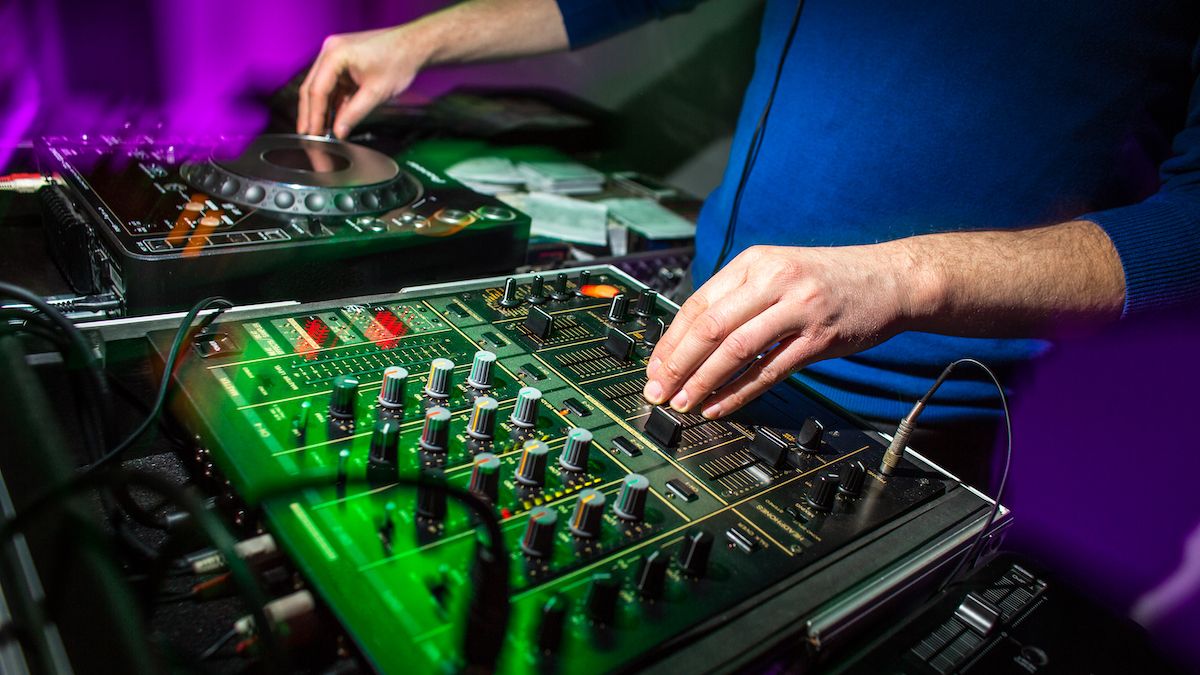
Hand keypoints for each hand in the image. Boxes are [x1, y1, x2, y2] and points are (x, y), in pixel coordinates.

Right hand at [297, 25, 428, 138]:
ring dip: (322, 110)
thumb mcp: (375, 93)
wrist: (414, 46)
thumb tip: (338, 132)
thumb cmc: (399, 60)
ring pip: (321, 88)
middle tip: (309, 136)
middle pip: (313, 88)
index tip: (313, 134)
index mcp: (335, 54)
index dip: (314, 115)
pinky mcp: (344, 63)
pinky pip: (333, 86)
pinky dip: (333, 102)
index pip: (317, 90)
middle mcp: (330, 51)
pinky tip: (333, 120)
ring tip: (321, 132)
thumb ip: (354, 114)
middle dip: (311, 114)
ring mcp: (336, 56)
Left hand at [643, 243, 919, 418]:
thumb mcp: (779, 270)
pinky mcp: (818, 339)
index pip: (697, 303)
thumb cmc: (831, 279)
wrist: (891, 278)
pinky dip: (739, 392)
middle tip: (658, 390)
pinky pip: (769, 370)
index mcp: (754, 262)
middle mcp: (773, 280)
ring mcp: (797, 309)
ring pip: (735, 349)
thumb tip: (692, 337)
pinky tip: (720, 407)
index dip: (670, 341)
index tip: (653, 367)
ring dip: (703, 381)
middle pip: (710, 327)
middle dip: (677, 363)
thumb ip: (739, 296)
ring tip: (683, 403)